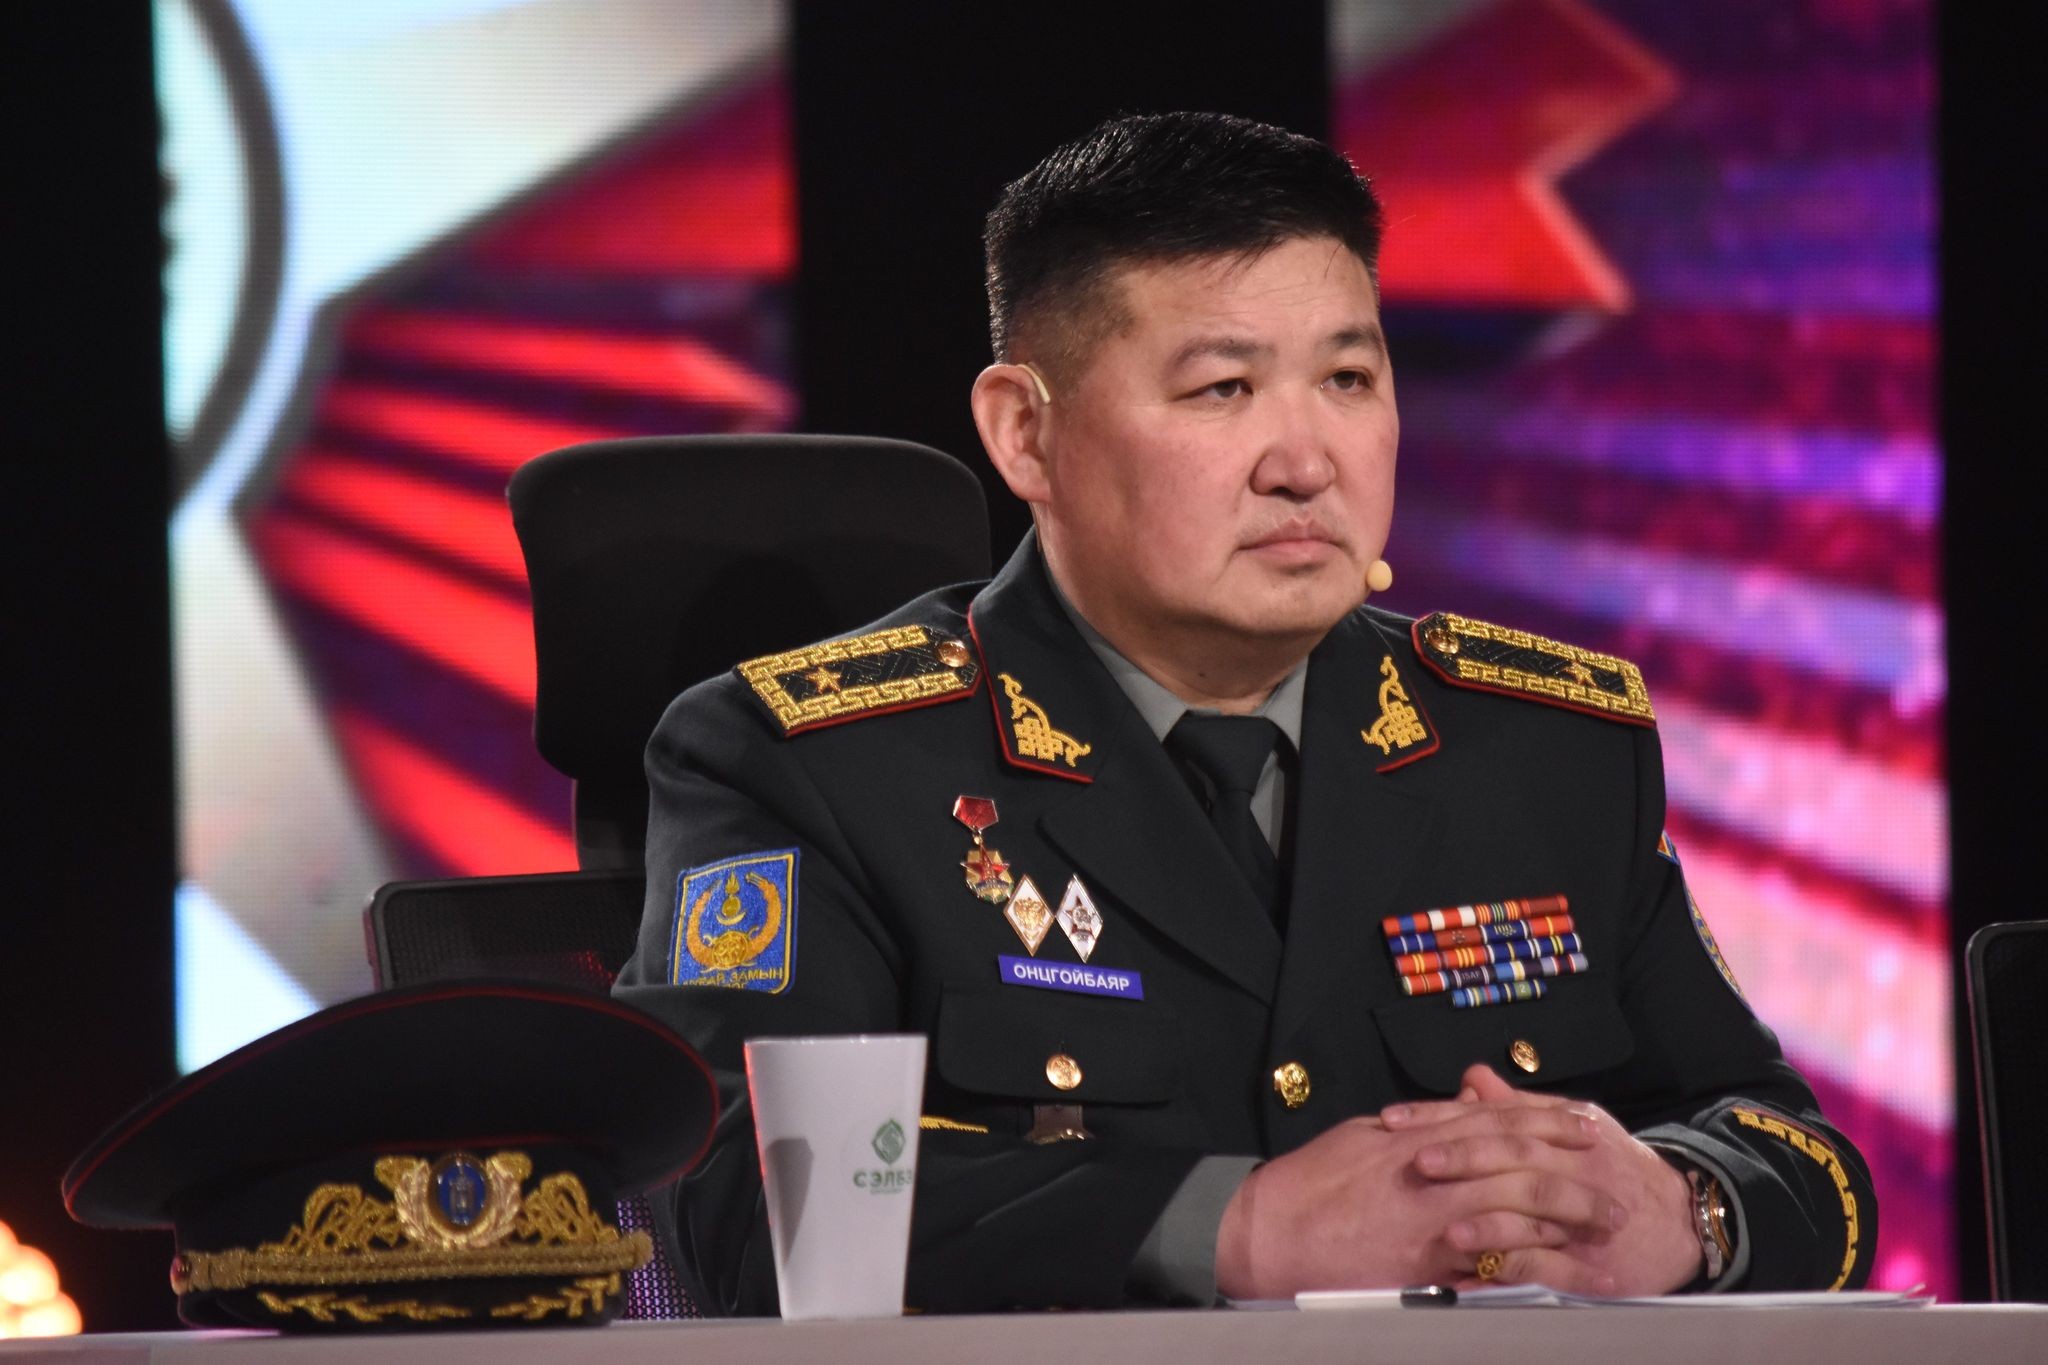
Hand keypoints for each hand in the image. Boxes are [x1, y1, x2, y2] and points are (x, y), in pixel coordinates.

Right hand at [1213, 1101, 1610, 1299]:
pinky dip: (1532, 1257)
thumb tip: (1454, 1110)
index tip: (1583, 1120)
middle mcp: (1434, 1171)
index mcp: (1419, 1135)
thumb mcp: (1362, 1135)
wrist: (1272, 1233)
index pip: (1498, 1119)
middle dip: (1572, 1166)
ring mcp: (1434, 1218)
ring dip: (1567, 1212)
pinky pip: (1494, 1257)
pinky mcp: (1428, 1263)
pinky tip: (1562, 1259)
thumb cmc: (1309, 1183)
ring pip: (1517, 1206)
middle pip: (1520, 1161)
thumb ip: (1417, 1124)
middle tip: (1612, 1174)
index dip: (1546, 1119)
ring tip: (1604, 1219)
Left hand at [1380, 1064, 1701, 1295]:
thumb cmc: (1615, 1168)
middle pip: (1513, 1152)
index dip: (1441, 1116)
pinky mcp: (1589, 1262)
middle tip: (1416, 1161)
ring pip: (1531, 1206)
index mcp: (1560, 1128)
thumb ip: (1517, 1105)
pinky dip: (1507, 1266)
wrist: (1681, 1219)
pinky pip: (1545, 1265)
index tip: (1395, 1120)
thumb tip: (1471, 1077)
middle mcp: (1571, 1163)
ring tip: (1443, 1226)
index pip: (1494, 1115)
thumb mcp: (1571, 1124)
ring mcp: (1581, 1213)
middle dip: (1462, 1156)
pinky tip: (1474, 1272)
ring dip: (1485, 1217)